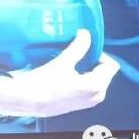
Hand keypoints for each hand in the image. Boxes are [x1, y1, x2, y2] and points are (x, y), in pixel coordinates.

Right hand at [0, 30, 119, 117]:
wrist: (27, 101)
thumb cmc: (45, 83)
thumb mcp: (63, 62)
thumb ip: (78, 47)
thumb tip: (86, 34)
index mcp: (96, 86)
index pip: (111, 65)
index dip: (99, 53)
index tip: (85, 47)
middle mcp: (96, 96)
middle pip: (104, 72)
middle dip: (93, 61)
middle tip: (77, 53)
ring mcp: (88, 102)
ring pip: (95, 80)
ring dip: (87, 69)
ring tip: (71, 62)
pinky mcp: (79, 104)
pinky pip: (88, 87)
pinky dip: (81, 78)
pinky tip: (66, 73)